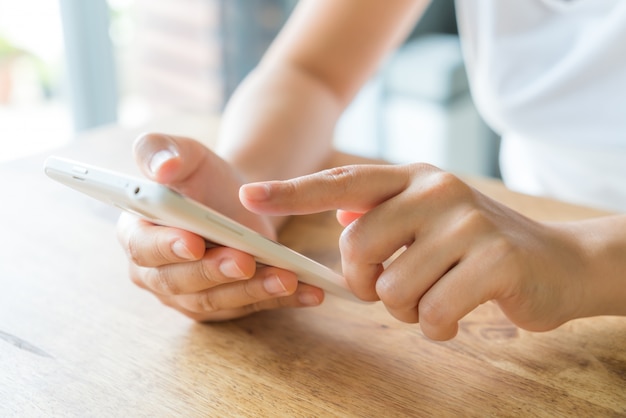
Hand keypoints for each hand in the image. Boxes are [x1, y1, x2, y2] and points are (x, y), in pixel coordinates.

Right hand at [116, 133, 322, 320]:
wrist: (236, 198)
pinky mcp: (222, 306)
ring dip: (253, 291)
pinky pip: (251, 306)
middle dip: (216, 272)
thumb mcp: (184, 154)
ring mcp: (188, 295)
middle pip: (181, 281)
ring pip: (218, 300)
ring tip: (287, 277)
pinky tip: (310, 292)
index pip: (144, 247)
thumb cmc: (202, 176)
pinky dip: (281, 300)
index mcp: (136, 234)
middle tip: (246, 261)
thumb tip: (161, 168)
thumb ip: (162, 151)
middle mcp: (155, 273)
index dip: (167, 248)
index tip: (195, 242)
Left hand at [240, 164, 589, 339]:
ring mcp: (468, 221)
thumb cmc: (477, 246)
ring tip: (437, 295)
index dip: (292, 191)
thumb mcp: (429, 217)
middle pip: (356, 246)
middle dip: (365, 282)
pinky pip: (433, 313)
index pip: (342, 181)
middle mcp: (437, 188)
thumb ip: (383, 211)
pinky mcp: (494, 259)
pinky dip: (438, 326)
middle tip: (392, 288)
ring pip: (392, 289)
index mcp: (413, 177)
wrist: (556, 263)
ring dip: (408, 308)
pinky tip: (460, 311)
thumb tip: (338, 208)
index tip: (248, 196)